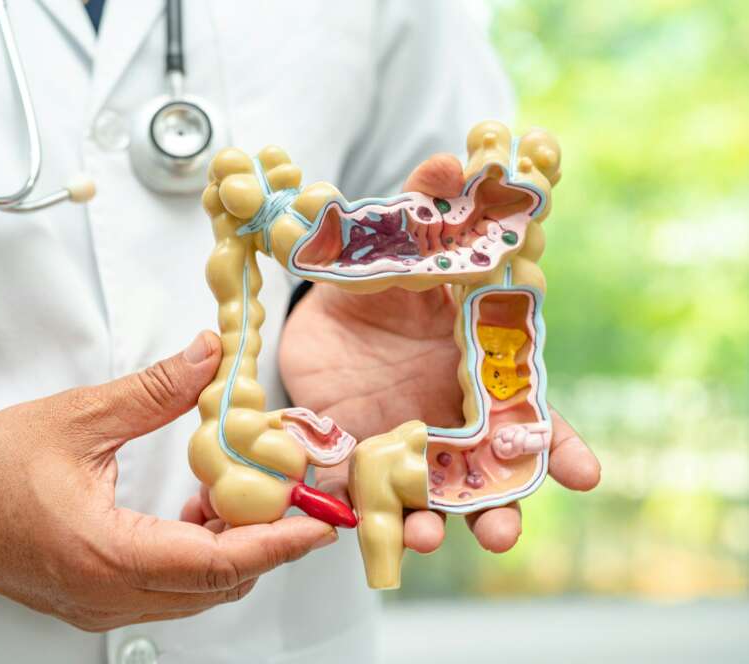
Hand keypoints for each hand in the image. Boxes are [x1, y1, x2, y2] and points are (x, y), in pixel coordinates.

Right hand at [0, 331, 336, 630]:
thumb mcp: (78, 418)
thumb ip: (153, 391)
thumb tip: (209, 358)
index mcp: (107, 554)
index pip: (217, 562)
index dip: (276, 544)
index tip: (317, 526)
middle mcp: (110, 592)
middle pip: (217, 583)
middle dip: (264, 541)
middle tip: (290, 495)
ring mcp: (102, 603)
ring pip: (196, 591)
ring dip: (231, 548)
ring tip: (242, 494)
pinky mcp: (95, 598)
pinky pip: (168, 588)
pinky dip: (197, 555)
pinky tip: (195, 510)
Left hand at [279, 154, 600, 554]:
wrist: (324, 316)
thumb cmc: (377, 281)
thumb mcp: (394, 247)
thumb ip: (423, 211)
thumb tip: (451, 158)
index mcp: (481, 366)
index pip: (529, 408)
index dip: (557, 442)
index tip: (583, 474)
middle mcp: (458, 412)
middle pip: (492, 469)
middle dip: (505, 503)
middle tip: (505, 531)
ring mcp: (416, 440)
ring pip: (441, 495)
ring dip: (441, 524)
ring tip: (429, 540)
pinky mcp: (370, 458)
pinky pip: (379, 498)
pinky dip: (378, 516)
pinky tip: (372, 528)